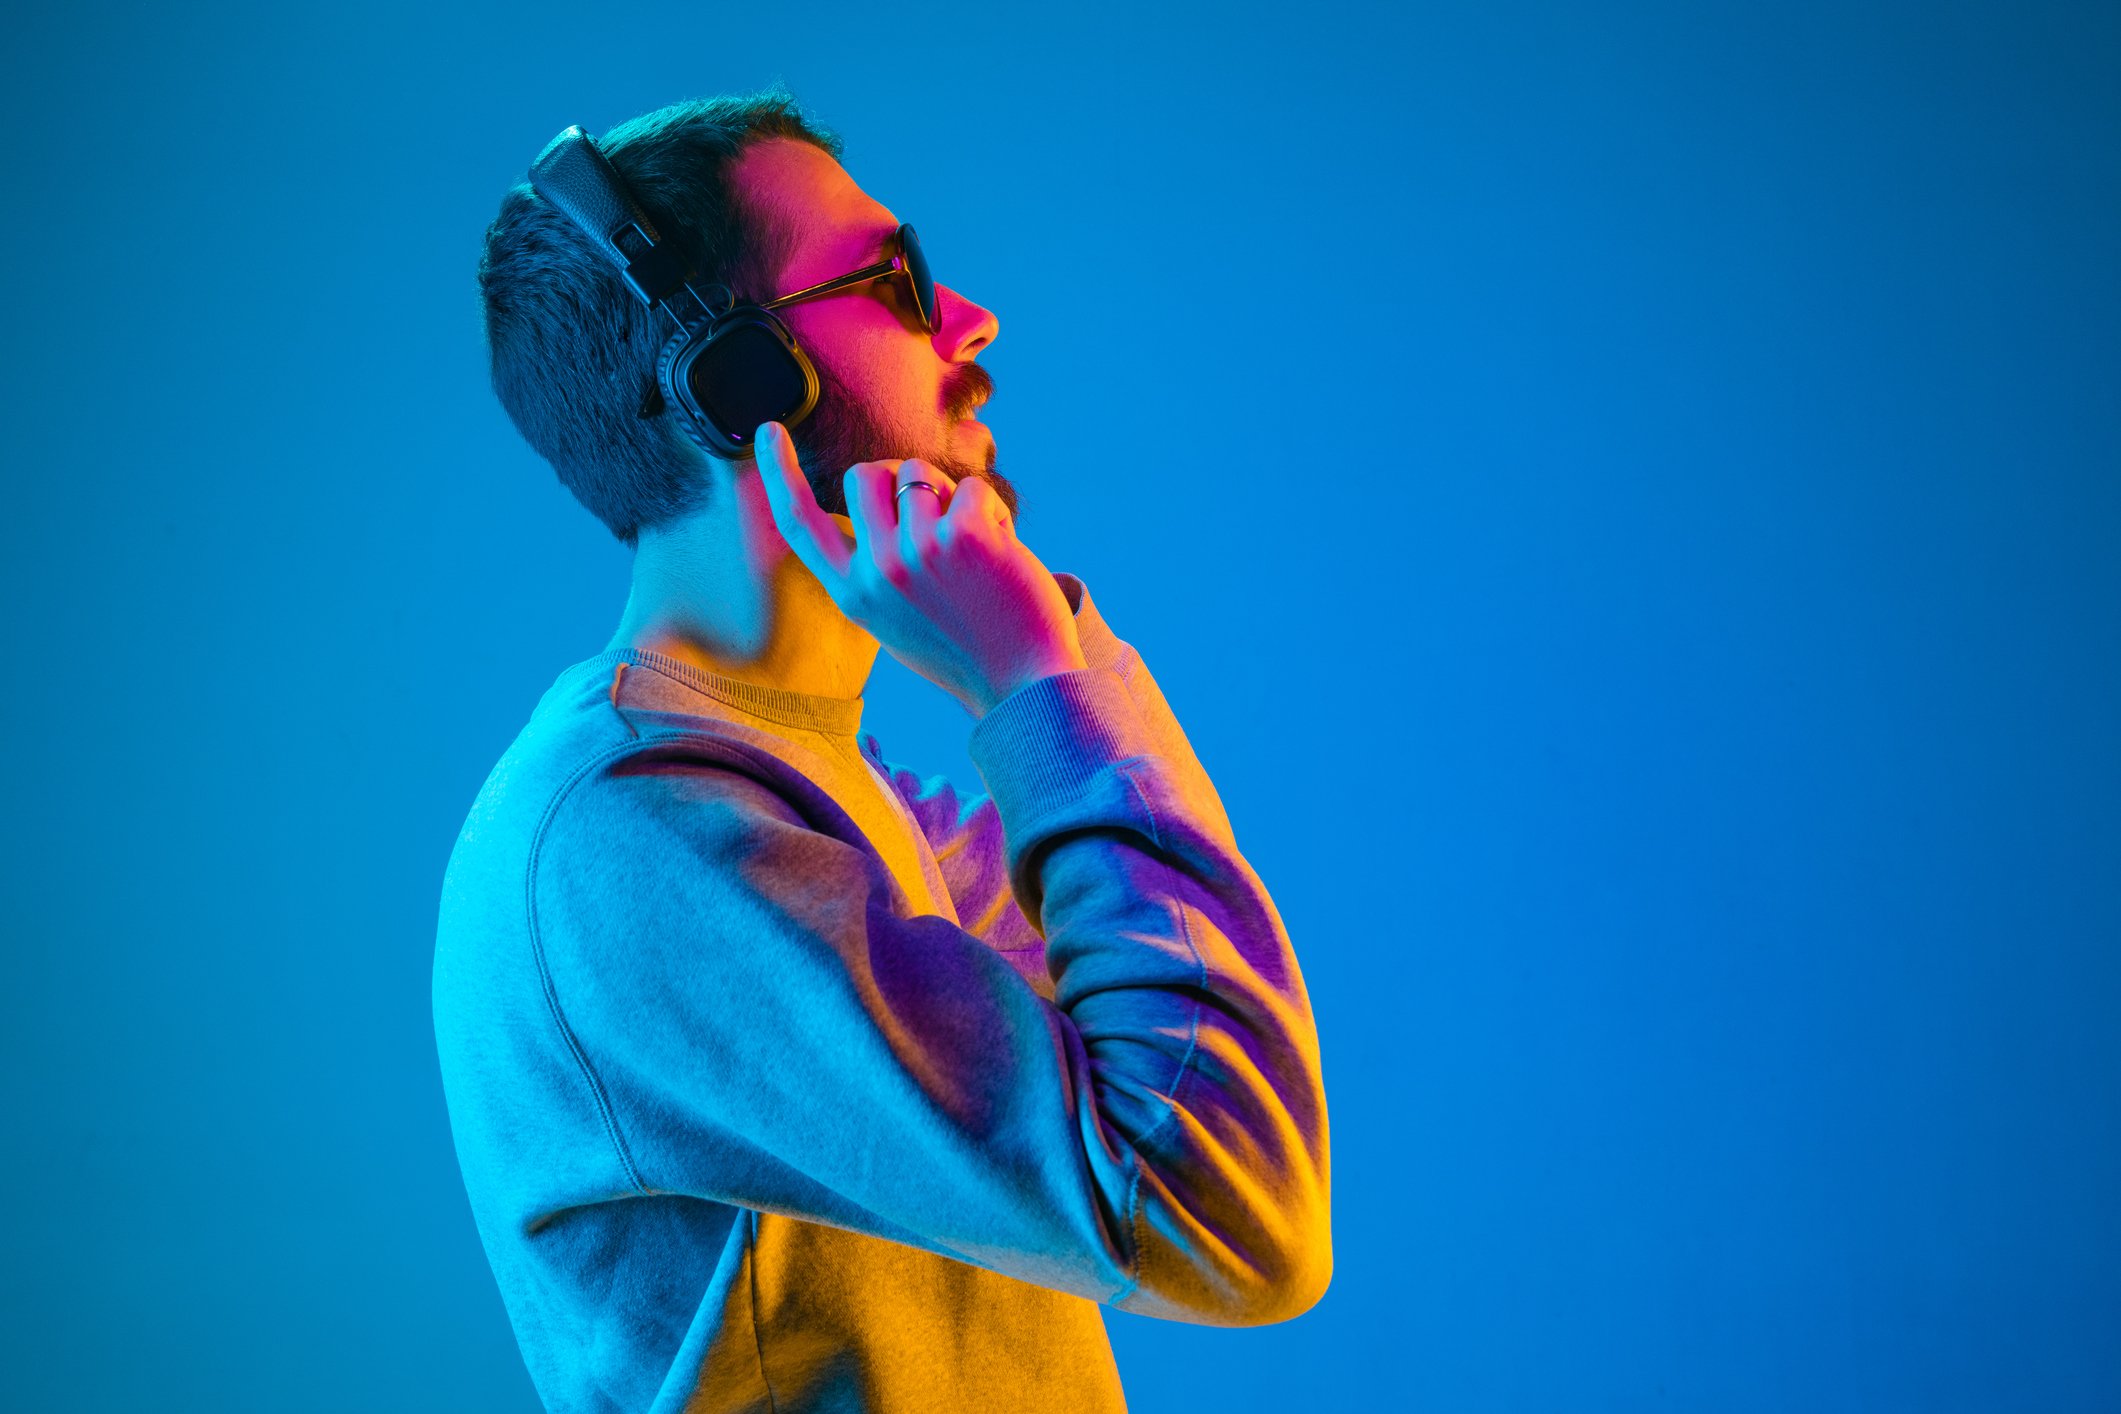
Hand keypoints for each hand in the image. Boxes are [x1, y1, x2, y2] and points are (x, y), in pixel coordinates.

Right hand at [750, 422, 1085, 717]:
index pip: (799, 523)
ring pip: (919, 474)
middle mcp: (875, 572)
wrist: (1023, 684)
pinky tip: (1004, 551)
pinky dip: (993, 510)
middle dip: (900, 478)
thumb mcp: (898, 617)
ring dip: (952, 497)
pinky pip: (970, 488)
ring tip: (977, 548)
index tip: (769, 430)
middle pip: (865, 474)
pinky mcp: (961, 536)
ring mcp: (915, 552)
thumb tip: (884, 498)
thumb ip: (877, 567)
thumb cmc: (967, 647)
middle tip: (935, 514)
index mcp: (852, 594)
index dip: (777, 472)